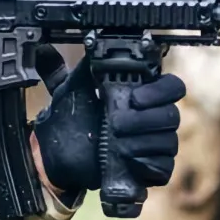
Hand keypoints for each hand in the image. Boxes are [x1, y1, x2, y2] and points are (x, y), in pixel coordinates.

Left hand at [30, 45, 185, 195]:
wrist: (59, 159)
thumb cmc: (71, 122)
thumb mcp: (70, 92)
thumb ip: (70, 69)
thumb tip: (48, 49)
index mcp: (143, 94)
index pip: (172, 87)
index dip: (159, 91)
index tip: (134, 97)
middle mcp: (154, 118)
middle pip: (171, 115)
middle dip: (144, 120)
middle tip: (116, 124)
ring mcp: (156, 145)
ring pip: (168, 142)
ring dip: (141, 142)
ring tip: (117, 145)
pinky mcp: (153, 170)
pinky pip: (163, 167)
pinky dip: (147, 163)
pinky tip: (129, 161)